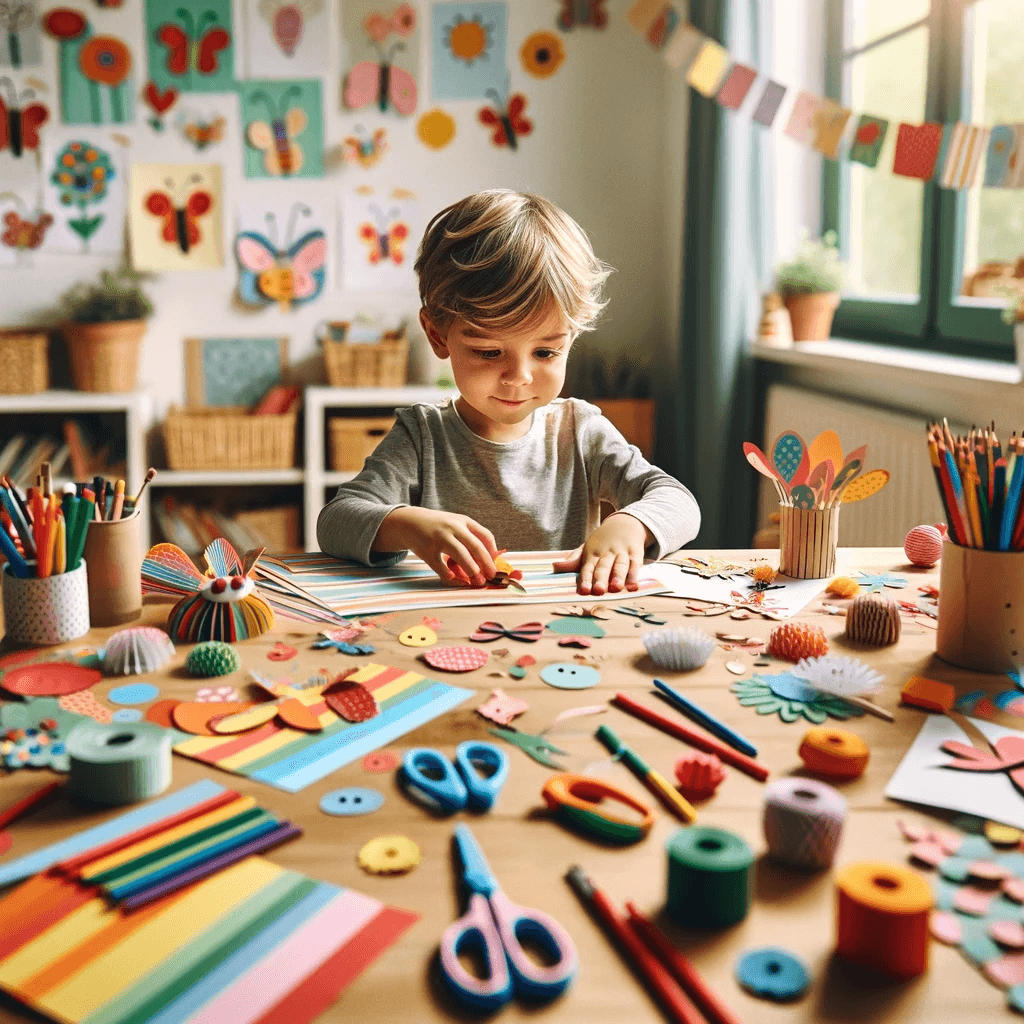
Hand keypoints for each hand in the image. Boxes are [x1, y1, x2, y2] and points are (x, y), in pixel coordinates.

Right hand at [374, 507, 498, 585]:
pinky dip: (449, 576)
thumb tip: (488, 559)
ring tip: (478, 581)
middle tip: (492, 576)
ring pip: (460, 555)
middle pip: (475, 546)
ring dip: (472, 570)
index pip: (485, 535)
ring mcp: (439, 538)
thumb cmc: (438, 526)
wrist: (409, 521)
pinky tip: (454, 578)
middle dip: (486, 564)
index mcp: (463, 521)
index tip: (495, 564)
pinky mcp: (427, 550)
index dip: (493, 552)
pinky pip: (441, 567)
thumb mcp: (455, 524)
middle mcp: (453, 527)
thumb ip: (470, 537)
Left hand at [552, 514, 650, 595]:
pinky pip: (635, 564)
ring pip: (620, 565)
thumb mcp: (587, 548)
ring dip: (618, 577)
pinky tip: (633, 586)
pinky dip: (634, 575)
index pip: (588, 567)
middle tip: (598, 590)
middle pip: (603, 567)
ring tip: (616, 588)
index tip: (583, 590)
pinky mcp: (635, 553)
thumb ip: (574, 560)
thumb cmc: (602, 542)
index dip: (585, 579)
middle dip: (600, 579)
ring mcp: (621, 552)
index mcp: (592, 552)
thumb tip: (554, 566)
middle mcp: (607, 552)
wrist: (624, 523)